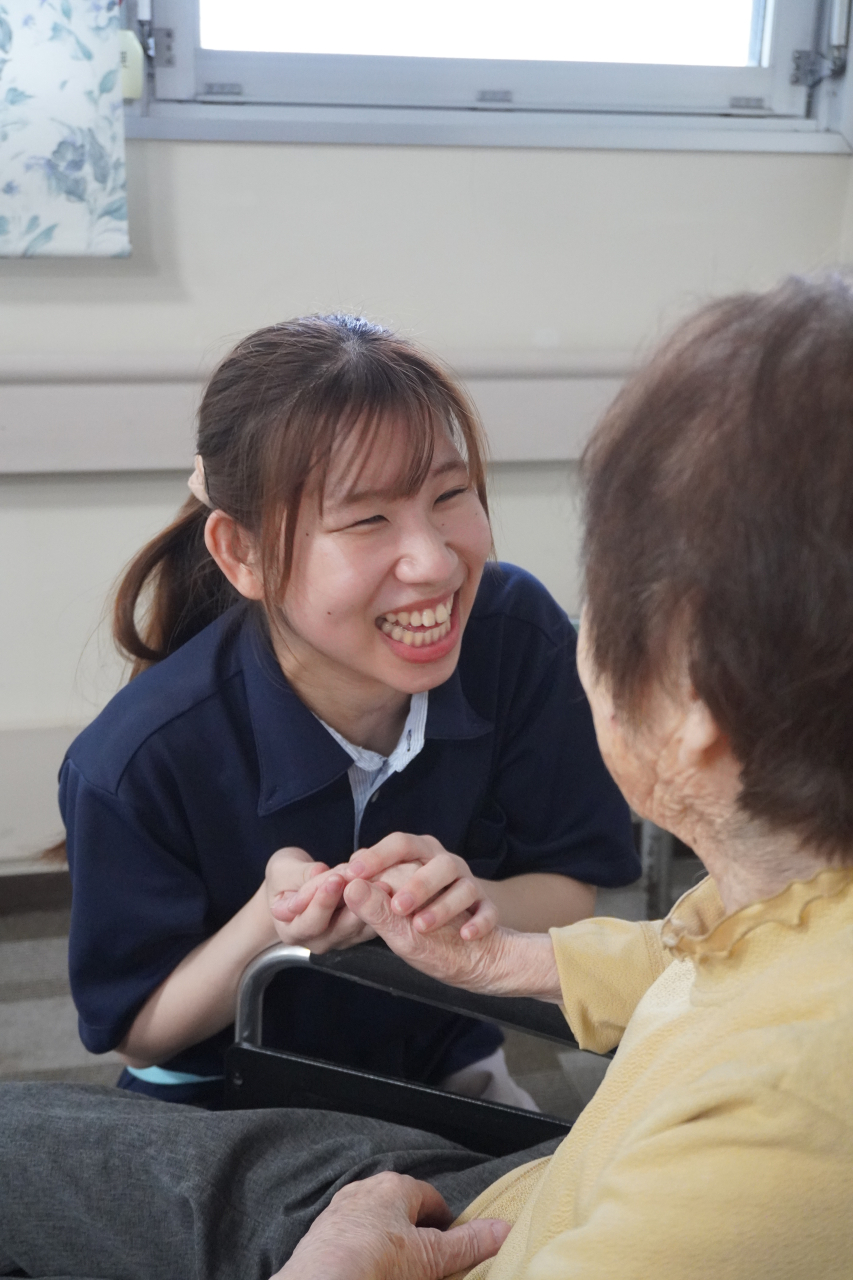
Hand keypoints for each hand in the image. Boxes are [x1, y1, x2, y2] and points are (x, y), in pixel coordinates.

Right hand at [265, 849, 375, 953]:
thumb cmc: (285, 878)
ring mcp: (340, 939)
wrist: (295, 888)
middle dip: (352, 902)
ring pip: (360, 926)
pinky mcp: (360, 933)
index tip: (335, 879)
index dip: (323, 901)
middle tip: (365, 881)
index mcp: (291, 930)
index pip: (309, 921)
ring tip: (383, 883)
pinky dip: (381, 904)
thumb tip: (319, 873)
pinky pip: (373, 922)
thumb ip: (299, 875)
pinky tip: (390, 887)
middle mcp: (316, 941)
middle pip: (338, 927)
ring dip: (372, 904)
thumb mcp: (282, 870)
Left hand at [271, 1172, 509, 1279]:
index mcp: (395, 1186)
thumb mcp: (431, 1257)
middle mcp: (365, 1189)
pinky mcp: (321, 1233)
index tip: (451, 1244)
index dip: (445, 1221)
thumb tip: (505, 1229)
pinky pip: (352, 1236)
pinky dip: (363, 1249)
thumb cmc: (378, 1262)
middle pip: (401, 1207)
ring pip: (374, 1221)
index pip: (431, 1197)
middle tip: (427, 1260)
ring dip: (387, 1239)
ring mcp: (340, 1210)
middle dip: (415, 1231)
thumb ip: (468, 1244)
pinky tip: (369, 1269)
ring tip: (398, 1268)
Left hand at [346, 833, 498, 941]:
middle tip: (397, 907)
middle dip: (418, 884)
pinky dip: (479, 922)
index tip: (352, 873)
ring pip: (464, 886)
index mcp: (420, 856)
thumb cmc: (419, 919)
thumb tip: (349, 884)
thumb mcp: (393, 915)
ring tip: (422, 927)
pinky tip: (466, 935)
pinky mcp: (487, 908)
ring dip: (444, 906)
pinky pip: (488, 911)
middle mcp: (447, 865)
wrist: (464, 946)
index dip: (378, 856)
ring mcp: (469, 885)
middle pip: (439, 862)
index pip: (401, 844)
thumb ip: (373, 900)